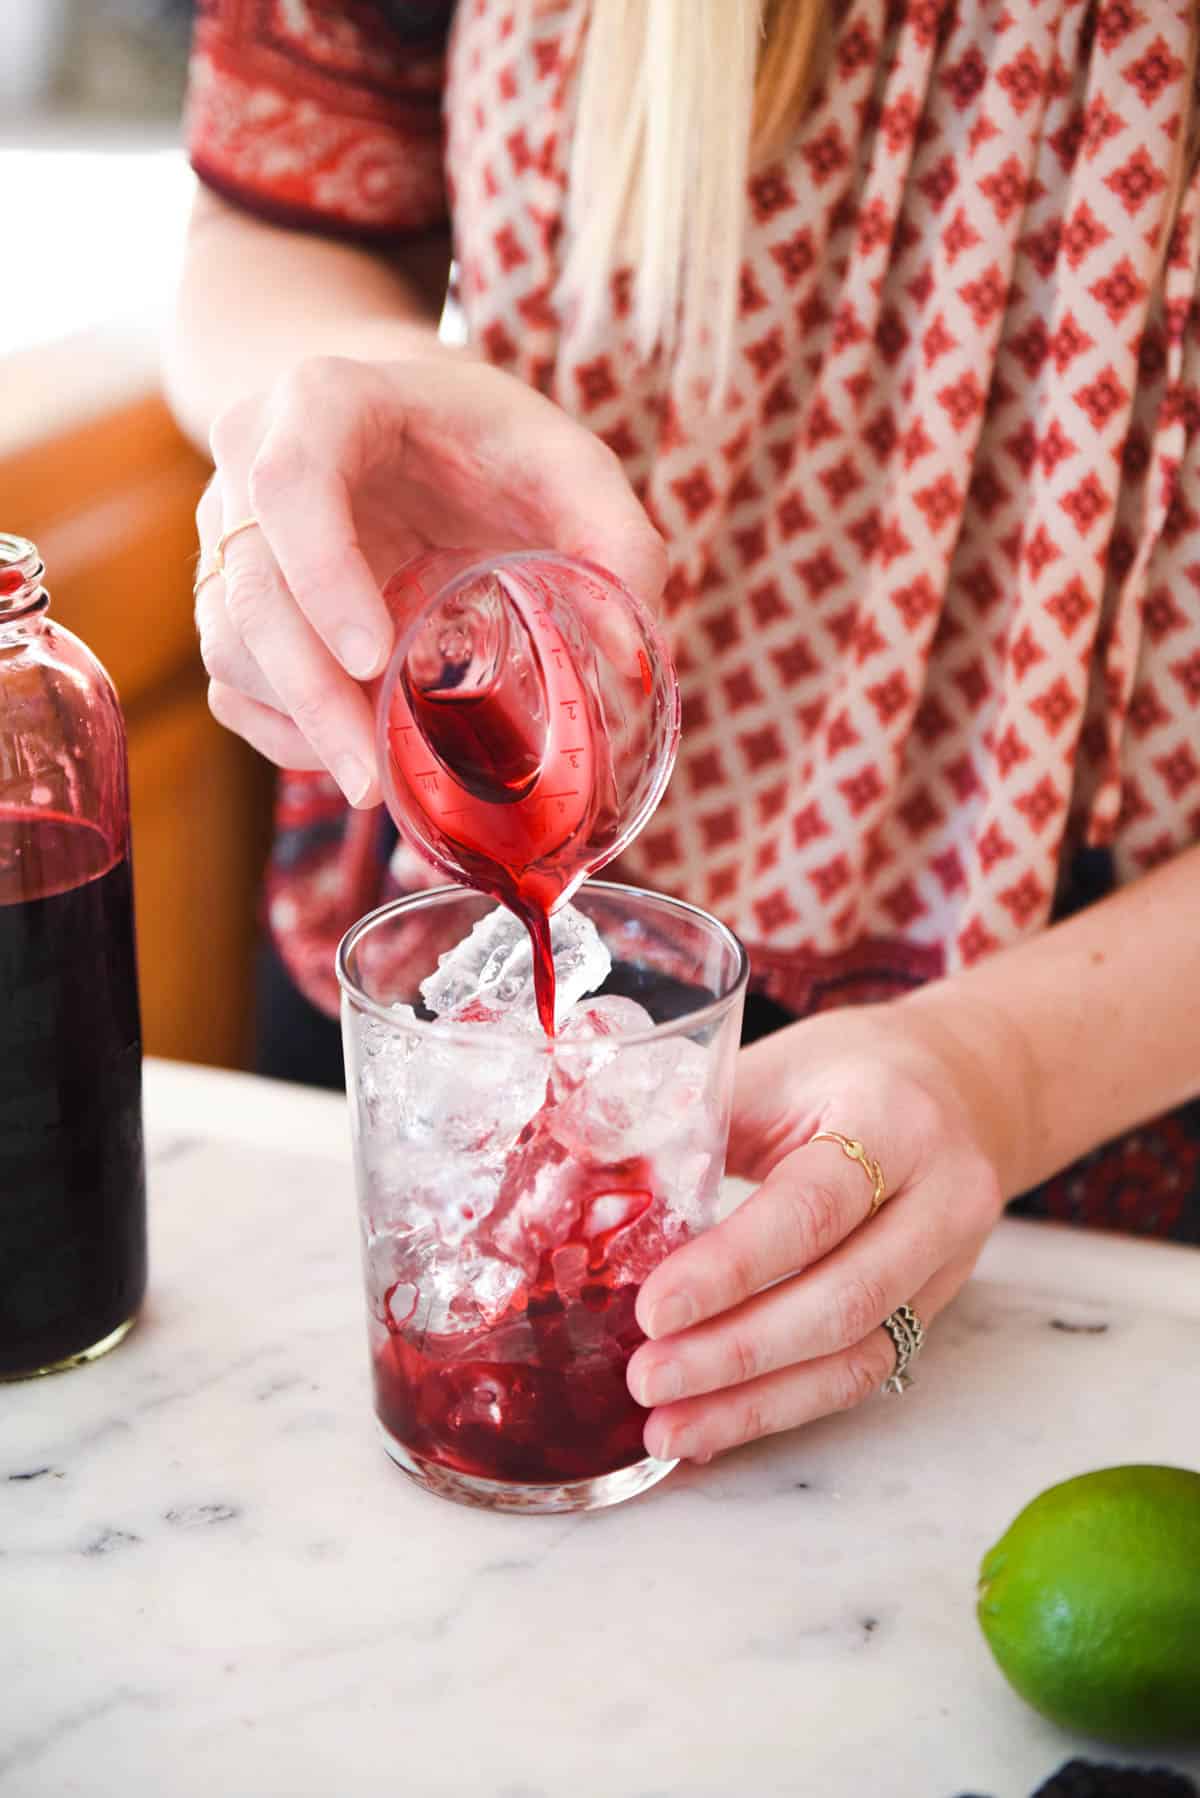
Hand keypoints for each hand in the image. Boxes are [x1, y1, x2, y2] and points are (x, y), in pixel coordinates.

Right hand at [194, 353, 665, 804]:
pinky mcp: (231, 597)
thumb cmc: (484, 435)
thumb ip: (619, 541)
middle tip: (371, 778)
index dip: (322, 574)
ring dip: (296, 723)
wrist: (404, 413)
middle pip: (248, 590)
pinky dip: (279, 731)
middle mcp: (250, 462)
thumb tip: (636, 658)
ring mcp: (230, 535)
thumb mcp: (567, 460)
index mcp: (325, 403)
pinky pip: (231, 678)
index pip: (290, 483)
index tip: (374, 658)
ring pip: (228, 643)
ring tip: (373, 778)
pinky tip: (343, 755)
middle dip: (309, 696)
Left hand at [627, 996, 1019, 1461]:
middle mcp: (939, 1198)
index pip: (812, 1207)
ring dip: (755, 1402)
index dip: (731, 1267)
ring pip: (857, 1356)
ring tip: (667, 1429)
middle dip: (736, 1352)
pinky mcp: (932, 1310)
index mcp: (891, 1119)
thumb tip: (580, 1167)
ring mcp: (947, 1264)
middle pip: (842, 1299)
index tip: (654, 1309)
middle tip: (644, 1378)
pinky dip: (782, 1408)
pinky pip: (861, 1375)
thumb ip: (690, 1117)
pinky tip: (713, 1427)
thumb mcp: (773, 1066)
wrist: (960, 1086)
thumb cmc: (847, 1070)